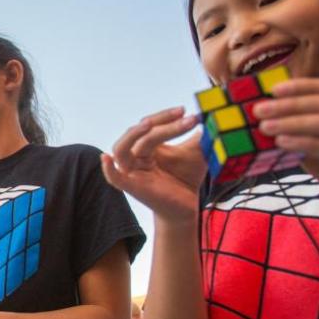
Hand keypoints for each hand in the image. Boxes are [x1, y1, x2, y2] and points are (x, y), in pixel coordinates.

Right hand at [101, 107, 206, 223]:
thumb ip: (199, 135)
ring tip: (148, 125)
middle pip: (141, 134)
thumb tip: (212, 115)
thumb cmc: (185, 178)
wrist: (186, 207)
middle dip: (162, 123)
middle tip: (184, 117)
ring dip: (132, 135)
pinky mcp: (132, 187)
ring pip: (122, 149)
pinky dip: (108, 168)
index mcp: (146, 145)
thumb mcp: (195, 152)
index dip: (166, 116)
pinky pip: (114, 177)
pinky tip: (105, 158)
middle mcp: (135, 156)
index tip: (186, 111)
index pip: (150, 124)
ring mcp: (131, 171)